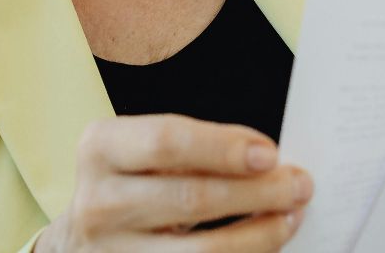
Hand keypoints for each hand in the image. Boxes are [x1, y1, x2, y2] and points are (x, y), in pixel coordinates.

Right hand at [40, 113, 312, 250]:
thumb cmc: (132, 184)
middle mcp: (99, 203)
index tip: (271, 153)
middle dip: (257, 191)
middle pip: (191, 197)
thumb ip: (199, 149)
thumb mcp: (144, 153)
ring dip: (260, 234)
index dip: (223, 147)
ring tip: (291, 216)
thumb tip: (272, 162)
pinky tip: (266, 244)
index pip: (167, 141)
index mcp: (101, 149)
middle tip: (300, 184)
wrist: (85, 242)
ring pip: (202, 251)